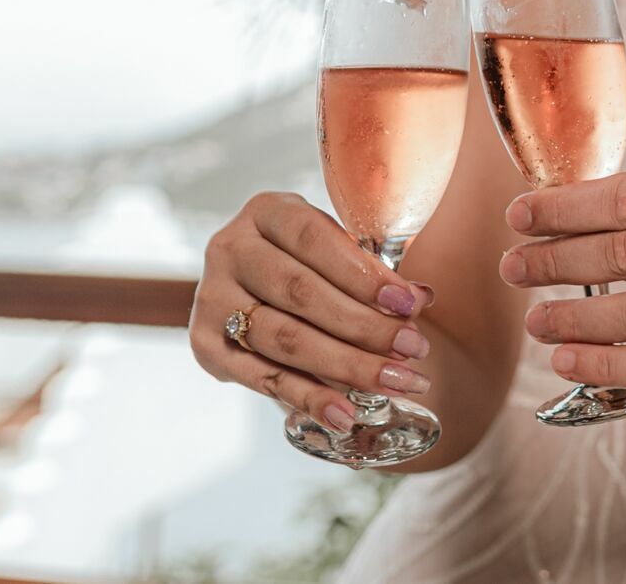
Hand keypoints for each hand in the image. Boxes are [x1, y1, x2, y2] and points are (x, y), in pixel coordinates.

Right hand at [189, 192, 436, 430]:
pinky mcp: (205, 345)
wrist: (243, 284)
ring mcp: (211, 298)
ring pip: (284, 338)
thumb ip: (371, 272)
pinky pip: (262, 378)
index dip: (364, 274)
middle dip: (365, 326)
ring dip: (346, 366)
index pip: (316, 241)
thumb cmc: (305, 260)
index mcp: (267, 212)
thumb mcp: (333, 248)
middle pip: (302, 294)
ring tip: (394, 382)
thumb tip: (420, 298)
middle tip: (413, 350)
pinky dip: (308, 398)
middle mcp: (230, 249)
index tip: (409, 305)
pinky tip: (344, 414)